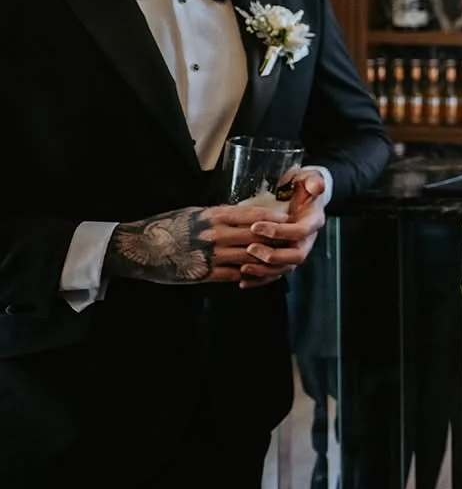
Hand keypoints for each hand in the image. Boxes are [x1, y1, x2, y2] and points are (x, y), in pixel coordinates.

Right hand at [103, 206, 274, 285]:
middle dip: (278, 239)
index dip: (275, 218)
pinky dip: (250, 275)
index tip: (290, 219)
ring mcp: (211, 255)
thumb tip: (245, 215)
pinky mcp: (205, 274)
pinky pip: (236, 275)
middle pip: (257, 237)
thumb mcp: (195, 213)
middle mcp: (216, 234)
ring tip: (284, 259)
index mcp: (214, 216)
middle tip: (295, 240)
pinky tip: (260, 274)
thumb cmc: (168, 226)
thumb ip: (220, 215)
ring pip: (250, 257)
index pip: (254, 214)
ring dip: (269, 259)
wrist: (140, 248)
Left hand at [237, 169, 328, 287]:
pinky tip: (243, 281)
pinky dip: (259, 280)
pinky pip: (274, 274)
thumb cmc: (303, 186)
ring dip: (264, 271)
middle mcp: (307, 240)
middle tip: (250, 248)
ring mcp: (296, 250)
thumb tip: (317, 186)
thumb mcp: (310, 178)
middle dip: (272, 255)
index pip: (301, 231)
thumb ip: (314, 181)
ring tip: (243, 267)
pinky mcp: (285, 258)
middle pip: (296, 256)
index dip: (280, 232)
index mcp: (313, 221)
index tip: (256, 226)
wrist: (303, 196)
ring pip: (285, 268)